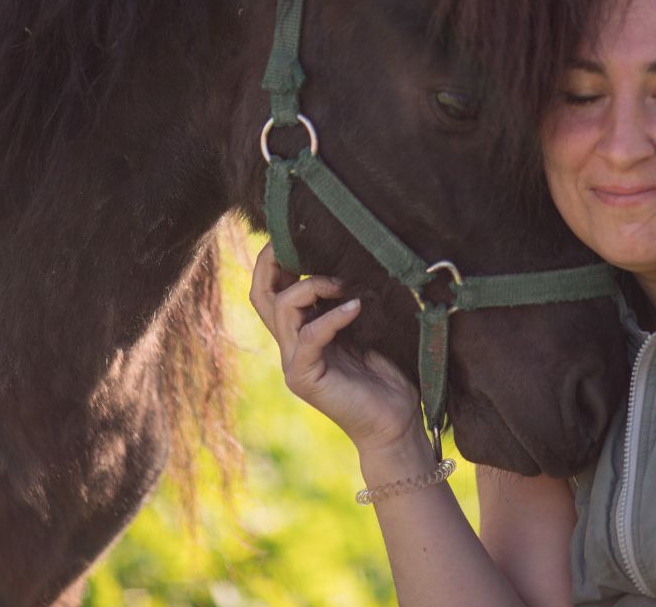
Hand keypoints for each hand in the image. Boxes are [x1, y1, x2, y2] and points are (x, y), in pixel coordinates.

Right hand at [248, 243, 422, 454]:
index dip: (275, 258)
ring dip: (312, 286)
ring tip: (343, 283)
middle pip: (260, 294)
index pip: (271, 288)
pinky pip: (310, 337)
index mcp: (302, 331)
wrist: (395, 423)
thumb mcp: (365, 329)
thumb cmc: (387, 377)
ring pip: (282, 309)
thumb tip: (350, 262)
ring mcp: (294, 362)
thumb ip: (347, 302)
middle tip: (298, 240)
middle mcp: (291, 344)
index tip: (298, 231)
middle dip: (273, 261)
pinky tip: (355, 307)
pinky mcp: (305, 378)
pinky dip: (332, 317)